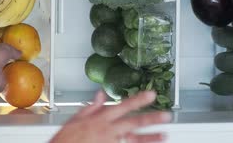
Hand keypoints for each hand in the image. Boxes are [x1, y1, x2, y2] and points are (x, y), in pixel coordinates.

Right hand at [50, 90, 170, 142]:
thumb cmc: (66, 139)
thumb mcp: (76, 119)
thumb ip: (92, 107)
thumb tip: (101, 94)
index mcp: (101, 119)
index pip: (123, 106)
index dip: (138, 100)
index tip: (151, 94)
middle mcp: (108, 131)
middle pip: (134, 123)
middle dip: (151, 119)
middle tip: (167, 116)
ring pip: (135, 140)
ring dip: (150, 138)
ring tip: (165, 135)